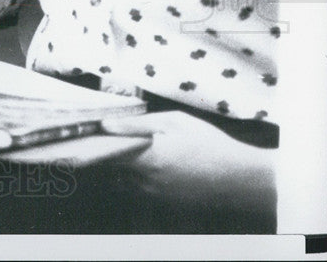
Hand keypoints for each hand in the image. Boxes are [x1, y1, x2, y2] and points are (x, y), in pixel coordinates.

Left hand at [100, 111, 275, 213]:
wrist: (242, 180)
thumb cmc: (210, 144)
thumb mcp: (175, 122)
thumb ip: (137, 124)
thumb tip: (107, 124)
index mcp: (147, 158)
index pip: (104, 153)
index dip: (92, 143)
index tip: (84, 134)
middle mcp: (146, 181)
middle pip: (110, 168)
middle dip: (105, 153)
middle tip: (107, 137)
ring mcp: (154, 195)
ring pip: (122, 180)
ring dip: (120, 166)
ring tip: (130, 149)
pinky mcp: (163, 203)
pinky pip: (138, 189)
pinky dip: (135, 177)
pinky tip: (149, 163)